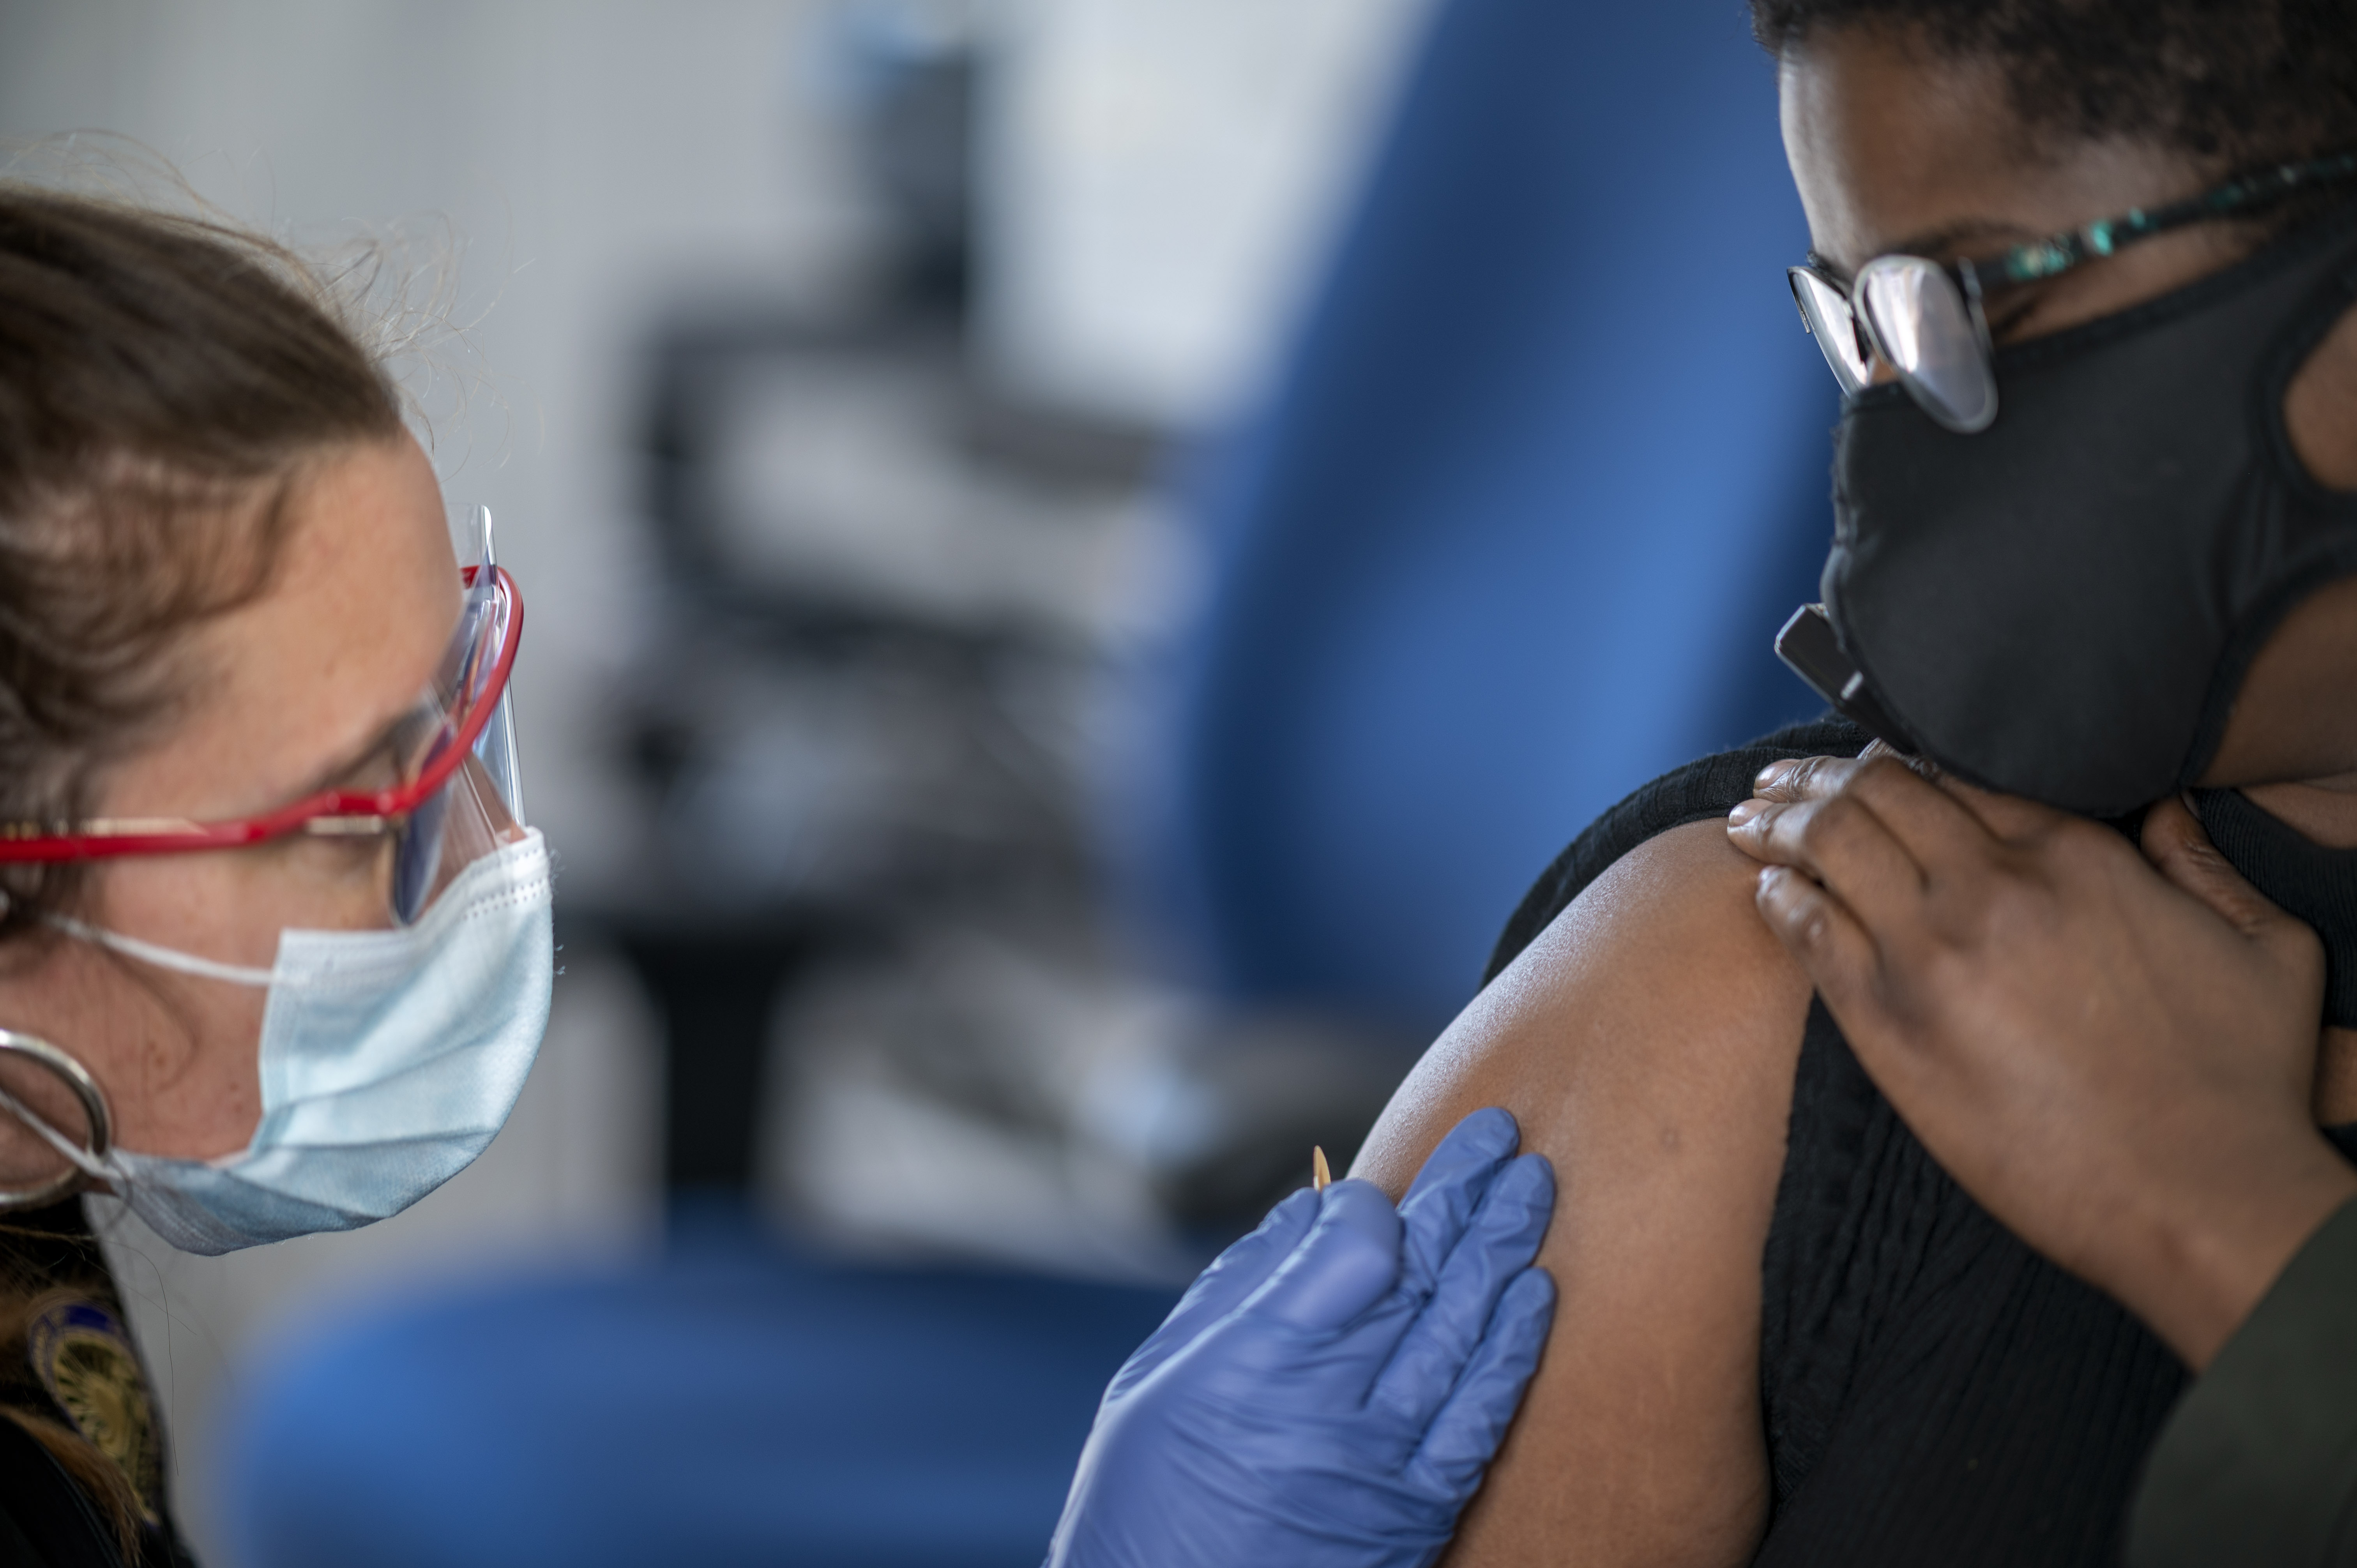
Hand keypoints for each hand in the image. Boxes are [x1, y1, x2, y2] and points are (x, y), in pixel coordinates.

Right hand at [1045, 1108, 1556, 1567]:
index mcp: (1255, 1363)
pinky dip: (1513, 1349)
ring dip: (1504, 1250)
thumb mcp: (1157, 1383)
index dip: (1372, 1204)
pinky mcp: (1419, 1510)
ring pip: (1465, 1331)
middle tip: (1503, 1132)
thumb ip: (1238, 1288)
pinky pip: (1482, 1417)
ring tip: (1535, 1186)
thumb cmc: (1143, 1505)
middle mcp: (1331, 1405)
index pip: (1354, 1250)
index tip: (1374, 1189)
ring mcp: (1385, 1460)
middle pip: (1421, 1273)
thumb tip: (1308, 1208)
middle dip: (1465, 1194)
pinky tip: (1534, 1292)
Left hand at [1725, 753, 2356, 1367]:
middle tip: (1777, 778)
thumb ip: (2206, 868)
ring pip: (1826, 849)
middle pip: (1875, 796)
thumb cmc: (2240, 1084)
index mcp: (2074, 857)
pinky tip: (1765, 892)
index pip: (1957, 775)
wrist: (2198, 1201)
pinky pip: (1808, 935)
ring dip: (1779, 824)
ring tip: (1747, 819)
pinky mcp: (1887, 1024)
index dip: (1900, 761)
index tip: (1865, 763)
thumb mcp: (2265, 947)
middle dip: (1817, 777)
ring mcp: (1928, 955)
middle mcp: (1989, 890)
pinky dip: (1779, 901)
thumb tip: (2166, 817)